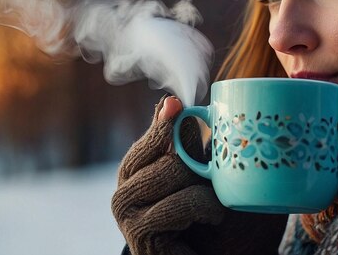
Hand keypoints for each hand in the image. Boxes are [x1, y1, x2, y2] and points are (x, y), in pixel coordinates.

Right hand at [112, 96, 286, 254]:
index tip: (176, 104)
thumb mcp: (199, 178)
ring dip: (208, 190)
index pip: (149, 141)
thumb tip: (169, 102)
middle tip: (214, 185)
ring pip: (176, 172)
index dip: (163, 123)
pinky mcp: (140, 235)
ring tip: (214, 206)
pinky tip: (211, 219)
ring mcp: (128, 216)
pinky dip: (207, 208)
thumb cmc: (208, 224)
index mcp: (134, 174)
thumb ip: (185, 146)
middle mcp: (123, 193)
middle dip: (201, 166)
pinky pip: (183, 202)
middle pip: (168, 155)